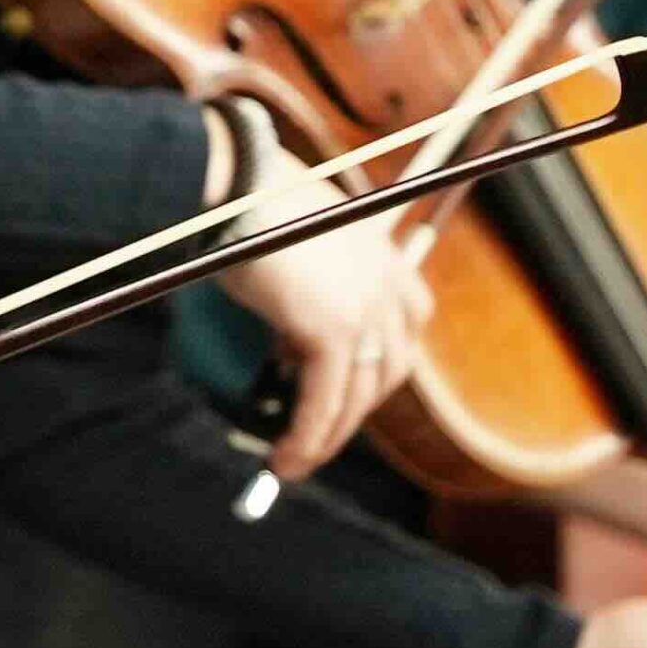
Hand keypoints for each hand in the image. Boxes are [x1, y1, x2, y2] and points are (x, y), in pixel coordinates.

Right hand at [215, 144, 430, 479]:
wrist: (237, 186)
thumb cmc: (252, 203)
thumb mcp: (300, 236)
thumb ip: (312, 275)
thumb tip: (286, 320)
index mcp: (386, 255)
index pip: (408, 324)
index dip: (381, 360)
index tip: (345, 380)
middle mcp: (387, 283)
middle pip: (387, 370)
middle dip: (354, 408)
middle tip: (314, 429)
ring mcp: (364, 310)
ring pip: (356, 398)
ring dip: (326, 439)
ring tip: (292, 461)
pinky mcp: (332, 331)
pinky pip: (323, 403)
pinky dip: (306, 438)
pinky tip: (286, 460)